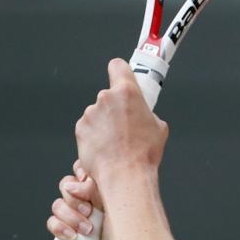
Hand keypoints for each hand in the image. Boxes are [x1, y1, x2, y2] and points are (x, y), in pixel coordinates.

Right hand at [48, 160, 111, 239]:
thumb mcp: (118, 205)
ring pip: (58, 204)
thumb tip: (75, 182)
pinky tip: (75, 237)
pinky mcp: (64, 235)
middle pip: (66, 185)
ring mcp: (74, 218)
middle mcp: (86, 202)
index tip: (89, 181)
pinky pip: (52, 223)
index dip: (82, 173)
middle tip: (91, 210)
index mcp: (101, 191)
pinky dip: (61, 228)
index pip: (82, 171)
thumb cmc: (129, 235)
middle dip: (76, 197)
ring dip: (71, 216)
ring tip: (89, 229)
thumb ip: (99, 189)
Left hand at [75, 58, 168, 183]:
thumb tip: (143, 116)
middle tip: (126, 124)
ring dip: (105, 122)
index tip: (122, 76)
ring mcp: (90, 114)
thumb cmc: (143, 153)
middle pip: (109, 95)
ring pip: (98, 113)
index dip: (120, 71)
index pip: (118, 66)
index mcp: (127, 92)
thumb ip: (148, 113)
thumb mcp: (159, 127)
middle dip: (116, 107)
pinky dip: (95, 135)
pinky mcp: (80, 129)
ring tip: (117, 141)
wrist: (125, 174)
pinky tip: (106, 147)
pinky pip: (89, 127)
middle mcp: (106, 98)